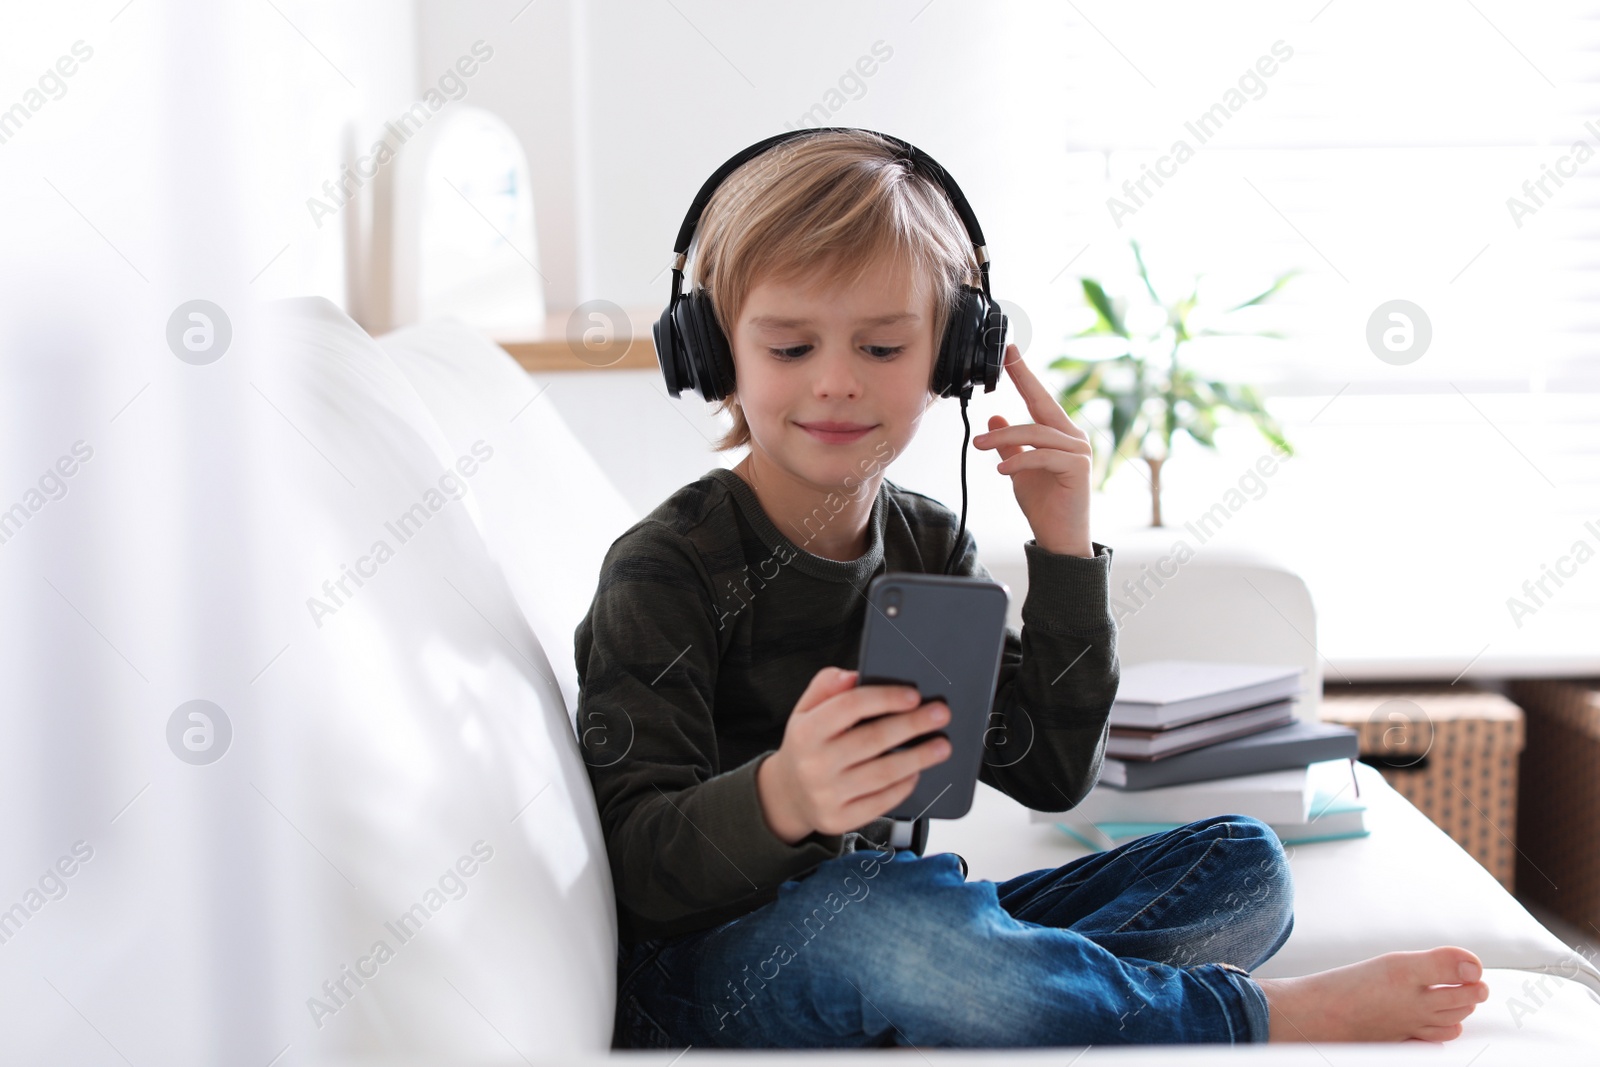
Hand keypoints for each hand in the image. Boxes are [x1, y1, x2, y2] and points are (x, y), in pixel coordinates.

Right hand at [757, 667, 951, 842]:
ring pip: (883, 773)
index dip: (885, 698)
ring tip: (941, 745)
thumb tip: (853, 675)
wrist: (788, 795)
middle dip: (913, 725)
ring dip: (918, 757)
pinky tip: (916, 772)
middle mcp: (815, 763)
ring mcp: (828, 794)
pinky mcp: (841, 819)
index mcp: (807, 731)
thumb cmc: (806, 747)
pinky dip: (904, 786)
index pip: (850, 706)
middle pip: (873, 739)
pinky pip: (881, 802)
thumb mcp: (805, 711)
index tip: (913, 695)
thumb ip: (826, 686)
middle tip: (940, 715)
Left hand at [971, 343, 1093, 557]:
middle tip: (1000, 364)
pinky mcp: (1077, 468)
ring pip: (1035, 433)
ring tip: (979, 445)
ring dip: (1003, 437)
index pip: (1040, 399)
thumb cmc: (1044, 504)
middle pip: (1041, 405)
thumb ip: (1010, 445)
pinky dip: (1019, 460)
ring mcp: (1079, 452)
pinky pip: (1042, 456)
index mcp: (1060, 434)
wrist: (1060, 538)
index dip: (1025, 374)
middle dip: (1021, 381)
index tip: (1010, 351)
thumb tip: (995, 417)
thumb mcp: (1019, 469)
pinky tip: (1002, 469)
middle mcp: (1073, 437)